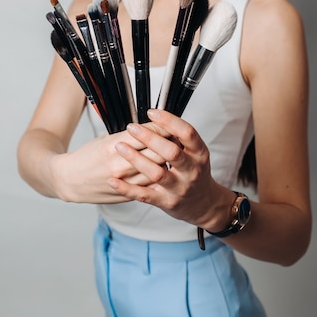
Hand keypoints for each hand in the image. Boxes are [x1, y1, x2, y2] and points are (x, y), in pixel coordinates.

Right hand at [52, 127, 165, 203]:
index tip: (169, 122)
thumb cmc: (86, 157)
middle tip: (178, 136)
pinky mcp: (128, 195)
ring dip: (169, 160)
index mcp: (114, 145)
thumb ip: (128, 135)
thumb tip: (152, 128)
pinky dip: (160, 175)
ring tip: (176, 152)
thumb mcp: (104, 139)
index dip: (163, 126)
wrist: (70, 181)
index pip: (148, 133)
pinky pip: (152, 185)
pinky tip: (164, 169)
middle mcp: (121, 164)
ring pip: (158, 168)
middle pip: (158, 150)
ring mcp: (125, 181)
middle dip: (171, 142)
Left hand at [107, 109, 222, 226]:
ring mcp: (179, 188)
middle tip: (132, 127)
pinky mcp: (166, 202)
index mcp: (199, 154)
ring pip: (156, 173)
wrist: (202, 204)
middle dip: (150, 138)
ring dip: (136, 159)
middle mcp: (191, 171)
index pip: (187, 133)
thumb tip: (154, 118)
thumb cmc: (193, 172)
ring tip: (120, 147)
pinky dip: (127, 188)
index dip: (169, 121)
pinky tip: (114, 180)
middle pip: (171, 152)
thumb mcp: (194, 153)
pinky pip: (144, 195)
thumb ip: (177, 138)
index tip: (152, 113)